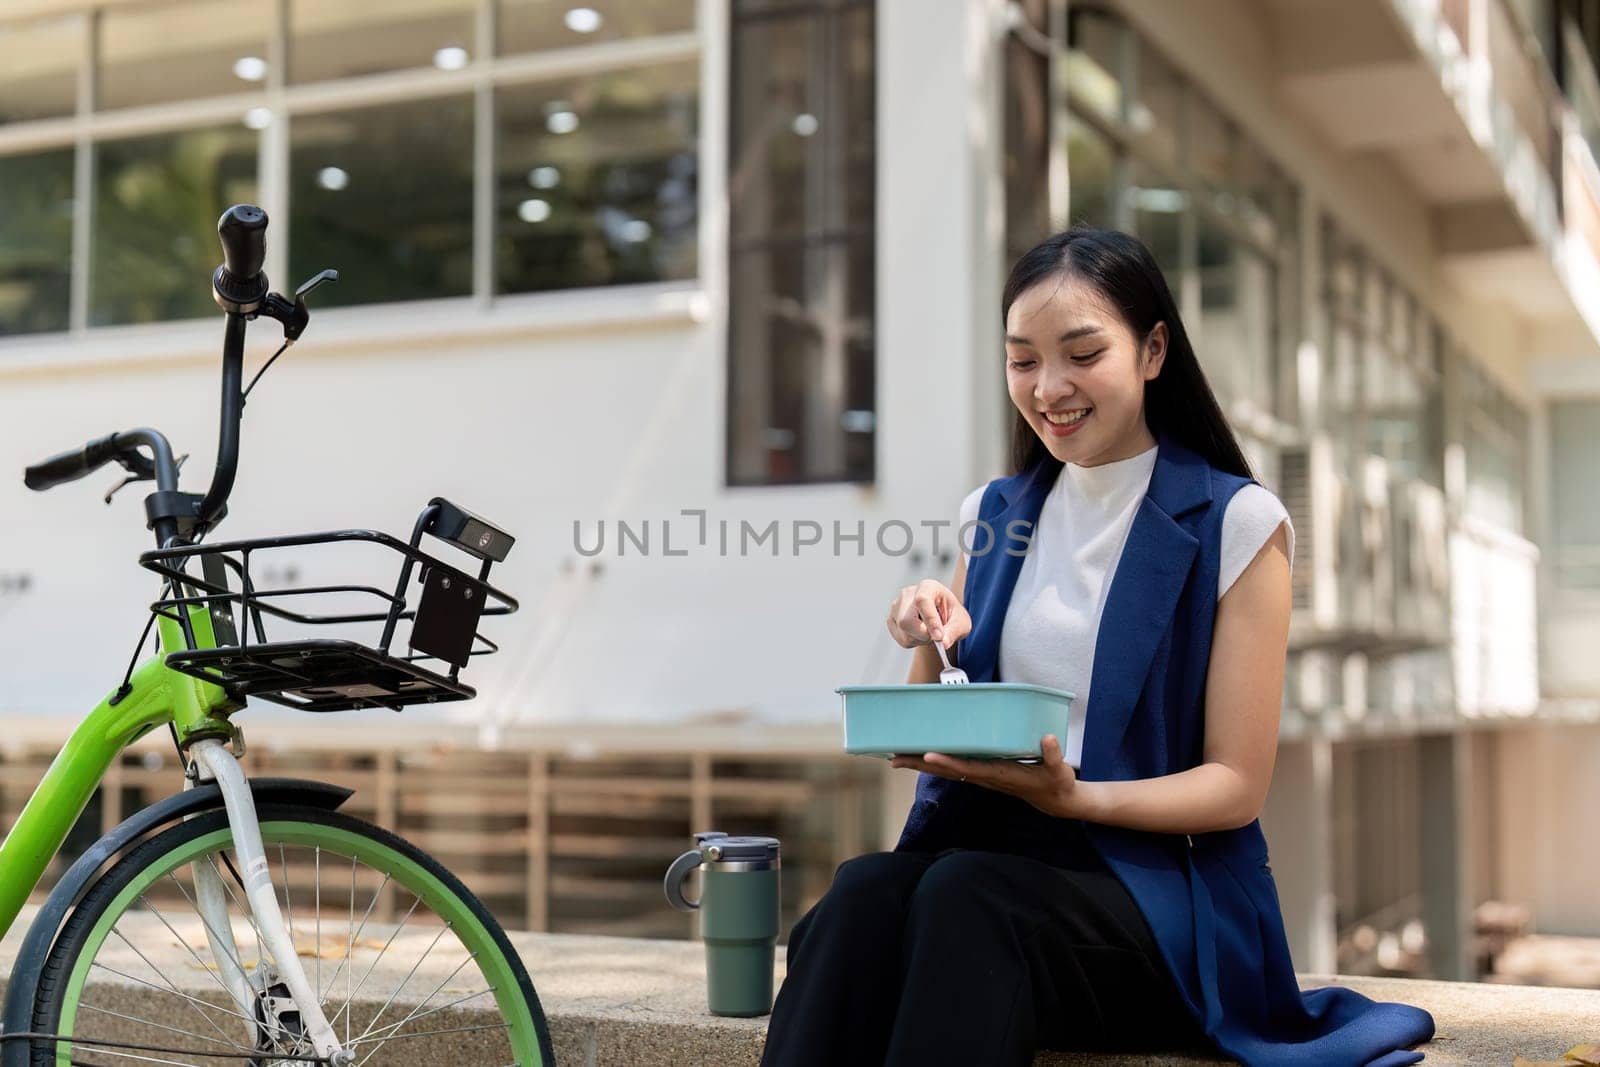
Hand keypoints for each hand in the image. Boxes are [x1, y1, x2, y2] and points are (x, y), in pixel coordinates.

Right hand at [886, 579, 972, 648]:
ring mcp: (897, 606)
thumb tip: (943, 643)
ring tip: (931, 633)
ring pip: (903, 632)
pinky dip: (914, 642)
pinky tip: (921, 635)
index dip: (930, 619)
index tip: (939, 637)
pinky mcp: (892, 620)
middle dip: (923, 634)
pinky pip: (901, 639)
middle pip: (906, 620)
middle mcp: (908, 594)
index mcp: (928, 586)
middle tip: (937, 638)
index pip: (922, 600)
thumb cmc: (952, 615)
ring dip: (920, 639)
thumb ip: (954, 631)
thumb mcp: (962, 622)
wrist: (942, 616)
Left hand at [890, 735, 1090, 819]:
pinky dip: (937, 763)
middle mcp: (986, 777)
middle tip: (894, 758)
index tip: (928, 756)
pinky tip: (922, 756)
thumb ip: (1052, 756)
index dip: (949, 763)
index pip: (969, 769)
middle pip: (948, 772)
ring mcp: (983, 777)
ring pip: (948, 771)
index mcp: (1001, 775)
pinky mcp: (984, 774)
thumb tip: (1048, 739)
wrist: (1056, 801)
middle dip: (921, 765)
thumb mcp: (1059, 771)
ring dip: (922, 765)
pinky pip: (955, 768)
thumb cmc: (1057, 784)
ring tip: (897, 757)